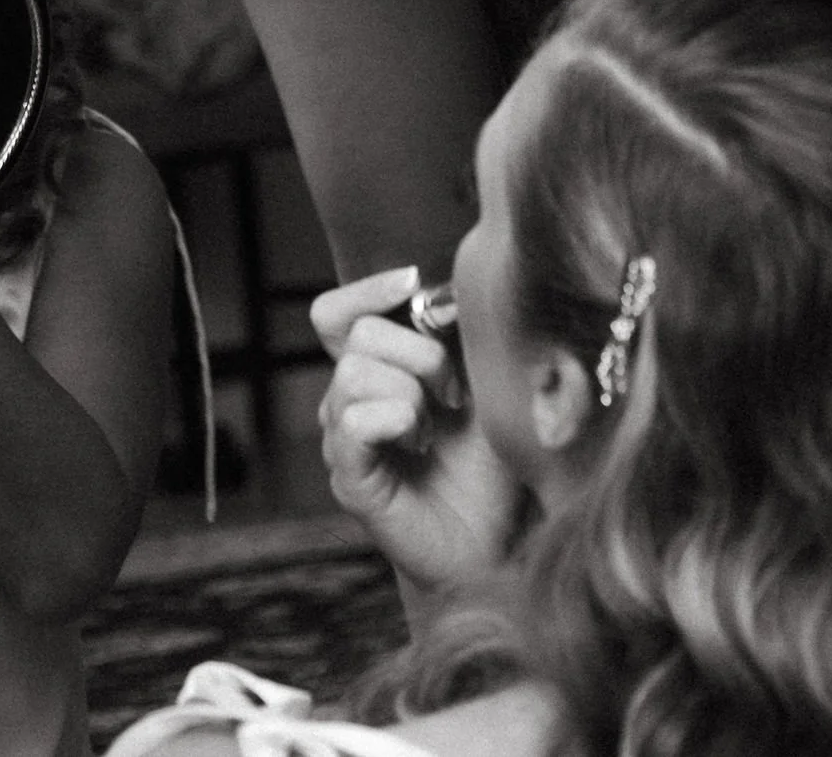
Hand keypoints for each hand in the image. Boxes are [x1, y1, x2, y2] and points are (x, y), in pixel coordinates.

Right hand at [311, 267, 523, 590]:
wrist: (495, 546)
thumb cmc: (491, 467)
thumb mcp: (484, 388)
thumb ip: (461, 339)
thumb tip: (456, 285)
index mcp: (376, 372)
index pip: (336, 313)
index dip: (367, 290)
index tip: (414, 284)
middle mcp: (349, 401)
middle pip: (357, 335)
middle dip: (419, 352)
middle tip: (453, 394)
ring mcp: (344, 440)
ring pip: (353, 373)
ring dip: (410, 392)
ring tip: (435, 428)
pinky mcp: (351, 478)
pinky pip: (353, 423)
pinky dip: (395, 419)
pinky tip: (420, 444)